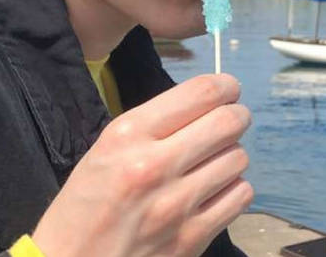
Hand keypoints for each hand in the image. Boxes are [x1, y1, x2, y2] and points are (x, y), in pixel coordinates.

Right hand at [31, 73, 251, 256]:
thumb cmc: (85, 202)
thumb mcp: (107, 147)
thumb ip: (153, 125)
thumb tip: (203, 105)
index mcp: (129, 134)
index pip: (200, 94)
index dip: (224, 86)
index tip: (228, 89)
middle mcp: (155, 164)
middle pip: (227, 122)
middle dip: (236, 115)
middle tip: (233, 119)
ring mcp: (176, 205)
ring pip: (237, 158)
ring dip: (231, 154)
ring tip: (215, 159)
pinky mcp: (191, 239)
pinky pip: (239, 197)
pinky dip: (234, 188)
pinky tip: (216, 189)